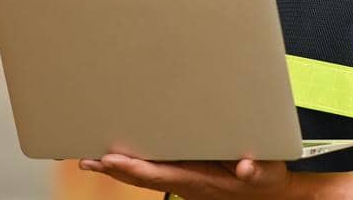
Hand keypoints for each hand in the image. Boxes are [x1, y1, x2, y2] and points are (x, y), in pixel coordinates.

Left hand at [79, 153, 289, 199]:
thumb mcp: (266, 173)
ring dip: (116, 168)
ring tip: (89, 158)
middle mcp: (185, 182)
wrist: (267, 195)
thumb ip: (256, 170)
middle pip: (141, 177)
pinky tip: (117, 157)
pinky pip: (152, 170)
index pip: (159, 174)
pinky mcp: (184, 173)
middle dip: (113, 169)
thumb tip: (246, 167)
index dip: (133, 168)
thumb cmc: (264, 182)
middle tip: (85, 159)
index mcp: (198, 180)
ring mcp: (182, 178)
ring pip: (143, 175)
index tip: (111, 159)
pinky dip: (131, 165)